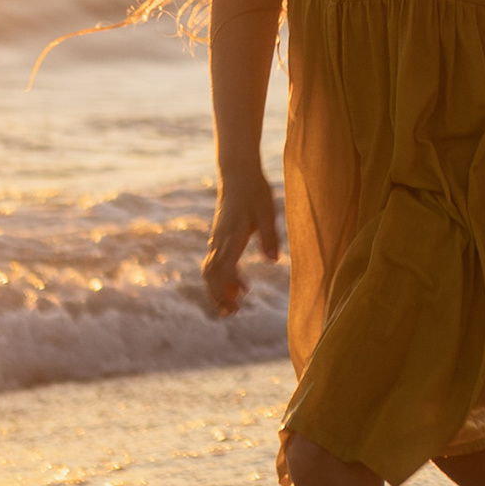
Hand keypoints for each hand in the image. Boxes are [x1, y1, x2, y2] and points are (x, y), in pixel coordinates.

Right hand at [203, 162, 279, 314]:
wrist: (237, 172)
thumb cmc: (255, 190)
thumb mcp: (267, 211)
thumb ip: (269, 236)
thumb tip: (274, 261)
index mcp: (231, 236)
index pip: (222, 269)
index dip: (228, 288)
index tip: (240, 301)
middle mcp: (220, 240)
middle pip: (210, 274)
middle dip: (218, 296)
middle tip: (233, 314)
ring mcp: (217, 238)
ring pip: (210, 270)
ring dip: (219, 289)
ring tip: (234, 306)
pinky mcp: (220, 236)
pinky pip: (215, 262)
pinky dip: (222, 278)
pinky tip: (238, 286)